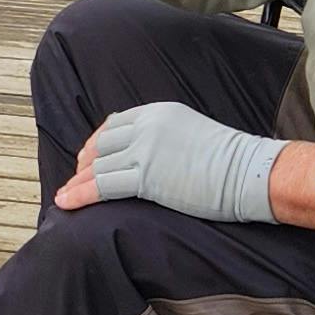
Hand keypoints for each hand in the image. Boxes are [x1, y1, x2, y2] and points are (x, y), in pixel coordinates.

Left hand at [59, 102, 282, 223]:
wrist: (249, 171)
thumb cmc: (231, 160)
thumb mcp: (190, 132)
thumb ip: (165, 137)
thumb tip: (150, 155)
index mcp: (157, 111)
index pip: (115, 124)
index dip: (98, 142)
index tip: (88, 156)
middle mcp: (146, 126)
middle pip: (102, 145)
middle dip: (85, 163)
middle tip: (76, 178)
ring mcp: (144, 150)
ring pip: (98, 167)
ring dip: (78, 183)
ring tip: (65, 196)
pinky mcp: (146, 177)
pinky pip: (102, 186)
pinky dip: (80, 195)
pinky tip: (66, 203)